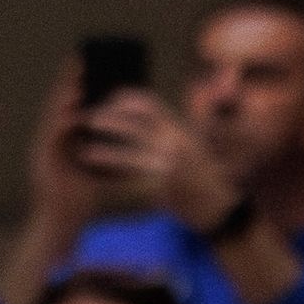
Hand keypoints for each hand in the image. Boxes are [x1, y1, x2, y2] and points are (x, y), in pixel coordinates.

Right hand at [22, 58, 106, 229]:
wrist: (63, 221)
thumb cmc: (81, 197)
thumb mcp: (98, 169)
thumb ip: (109, 151)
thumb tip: (136, 140)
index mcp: (64, 138)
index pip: (69, 103)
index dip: (76, 81)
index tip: (86, 61)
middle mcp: (51, 139)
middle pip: (59, 103)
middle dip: (68, 81)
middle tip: (79, 59)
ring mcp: (44, 148)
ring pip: (53, 116)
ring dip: (64, 98)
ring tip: (77, 82)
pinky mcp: (43, 160)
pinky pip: (52, 137)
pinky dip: (62, 123)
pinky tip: (73, 114)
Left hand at [74, 87, 238, 229]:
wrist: (219, 205)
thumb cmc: (202, 172)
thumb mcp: (190, 141)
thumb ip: (168, 127)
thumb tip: (144, 113)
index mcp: (178, 128)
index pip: (148, 103)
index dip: (125, 99)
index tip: (108, 100)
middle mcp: (174, 144)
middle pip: (134, 126)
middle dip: (109, 121)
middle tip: (89, 120)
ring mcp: (170, 168)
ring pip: (129, 157)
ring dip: (105, 154)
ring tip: (84, 152)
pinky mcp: (164, 190)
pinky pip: (133, 183)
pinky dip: (116, 181)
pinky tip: (100, 178)